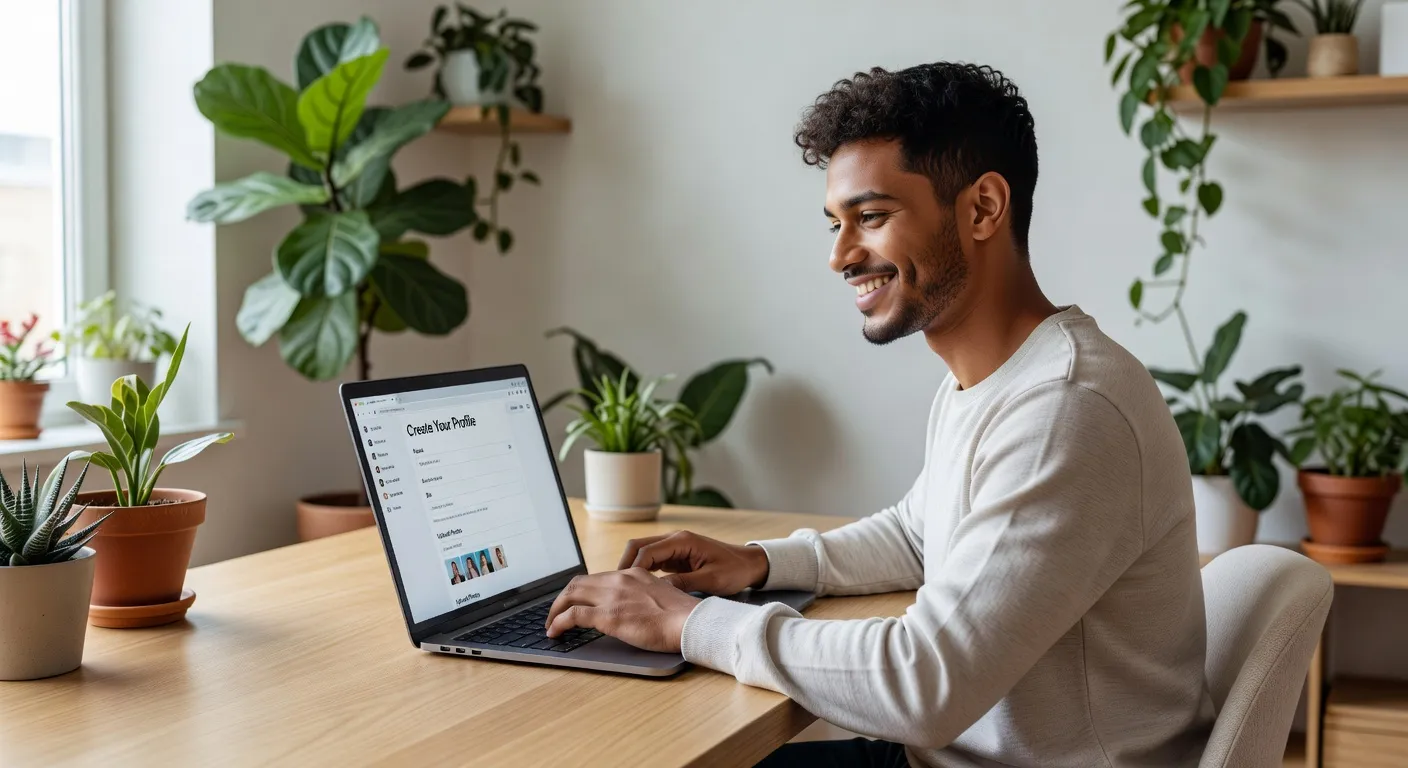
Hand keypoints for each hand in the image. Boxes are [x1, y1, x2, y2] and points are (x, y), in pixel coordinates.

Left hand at [544, 568, 699, 652]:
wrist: (690, 621)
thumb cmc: (682, 616)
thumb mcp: (661, 596)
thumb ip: (643, 596)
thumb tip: (632, 608)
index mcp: (633, 573)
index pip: (598, 577)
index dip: (582, 590)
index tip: (575, 602)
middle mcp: (620, 579)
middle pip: (579, 582)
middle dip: (562, 598)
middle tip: (556, 613)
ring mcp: (612, 596)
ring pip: (571, 594)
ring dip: (555, 609)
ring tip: (551, 624)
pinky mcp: (608, 615)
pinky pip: (572, 615)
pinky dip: (558, 623)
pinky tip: (555, 632)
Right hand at [618, 530, 769, 595]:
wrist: (750, 564)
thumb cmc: (734, 570)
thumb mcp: (710, 580)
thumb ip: (683, 583)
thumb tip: (656, 591)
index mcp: (682, 541)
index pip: (647, 551)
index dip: (632, 569)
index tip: (624, 587)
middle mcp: (675, 539)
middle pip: (638, 546)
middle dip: (624, 565)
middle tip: (615, 587)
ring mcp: (674, 547)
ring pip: (643, 553)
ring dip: (631, 569)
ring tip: (622, 589)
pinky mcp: (676, 556)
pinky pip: (652, 561)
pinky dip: (642, 572)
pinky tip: (637, 588)